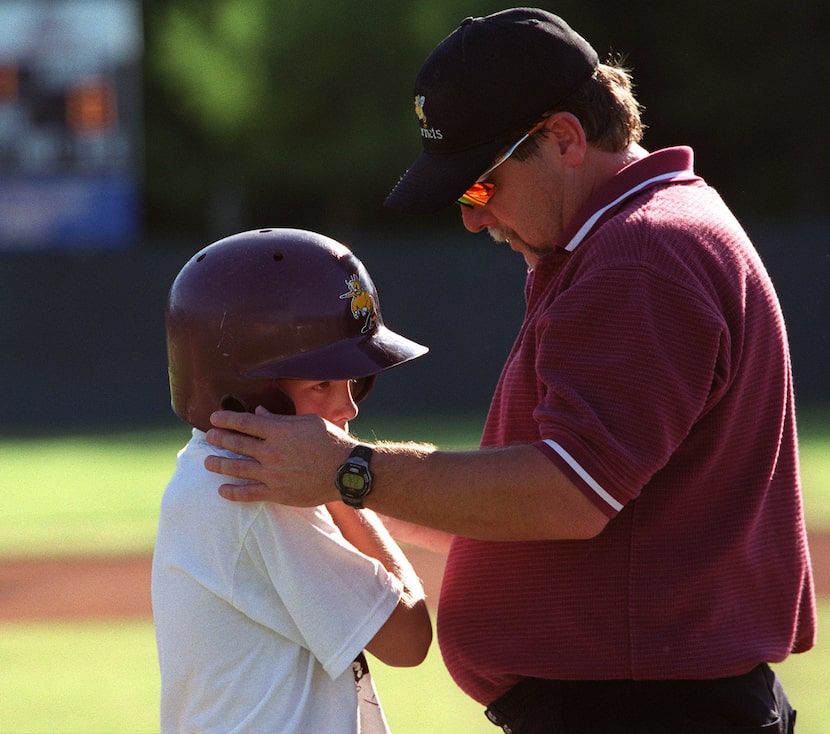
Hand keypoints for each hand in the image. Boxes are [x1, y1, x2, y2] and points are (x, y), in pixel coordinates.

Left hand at [204, 406, 355, 505]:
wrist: (346, 471)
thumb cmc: (331, 442)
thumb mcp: (308, 423)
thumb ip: (280, 419)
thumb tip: (259, 411)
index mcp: (279, 431)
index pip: (244, 422)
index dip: (226, 419)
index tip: (214, 418)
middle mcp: (271, 451)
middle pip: (236, 444)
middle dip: (219, 439)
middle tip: (209, 437)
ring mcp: (272, 474)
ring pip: (237, 468)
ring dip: (219, 464)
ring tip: (207, 462)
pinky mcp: (277, 493)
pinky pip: (248, 493)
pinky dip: (233, 492)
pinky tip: (222, 490)